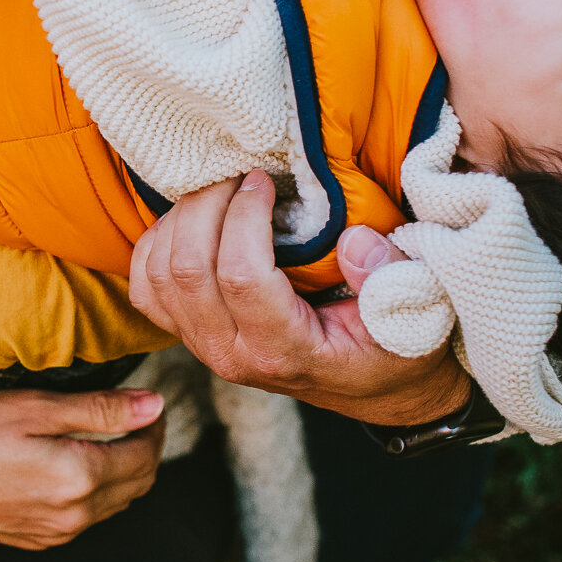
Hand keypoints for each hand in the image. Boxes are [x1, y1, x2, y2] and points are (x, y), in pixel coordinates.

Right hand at [0, 386, 167, 547]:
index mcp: (79, 478)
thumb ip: (99, 409)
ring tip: (108, 436)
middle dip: (145, 449)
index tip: (148, 402)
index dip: (154, 425)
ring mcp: (55, 534)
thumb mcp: (33, 408)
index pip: (145, 454)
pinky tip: (74, 464)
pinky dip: (95, 491)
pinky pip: (85, 518)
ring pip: (115, 504)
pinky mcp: (36, 540)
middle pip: (138, 484)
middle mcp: (74, 516)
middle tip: (134, 416)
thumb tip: (155, 405)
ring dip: (123, 471)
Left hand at [129, 172, 470, 424]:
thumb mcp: (414, 316)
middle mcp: (232, 355)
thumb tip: (353, 238)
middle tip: (237, 173)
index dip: (243, 217)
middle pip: (187, 270)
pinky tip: (192, 219)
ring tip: (218, 190)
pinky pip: (146, 286)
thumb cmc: (394, 348)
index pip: (240, 276)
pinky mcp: (189, 334)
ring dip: (180, 219)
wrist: (375, 387)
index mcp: (284, 351)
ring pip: (159, 274)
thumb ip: (389, 278)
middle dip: (206, 207)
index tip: (263, 180)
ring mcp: (204, 347)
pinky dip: (157, 243)